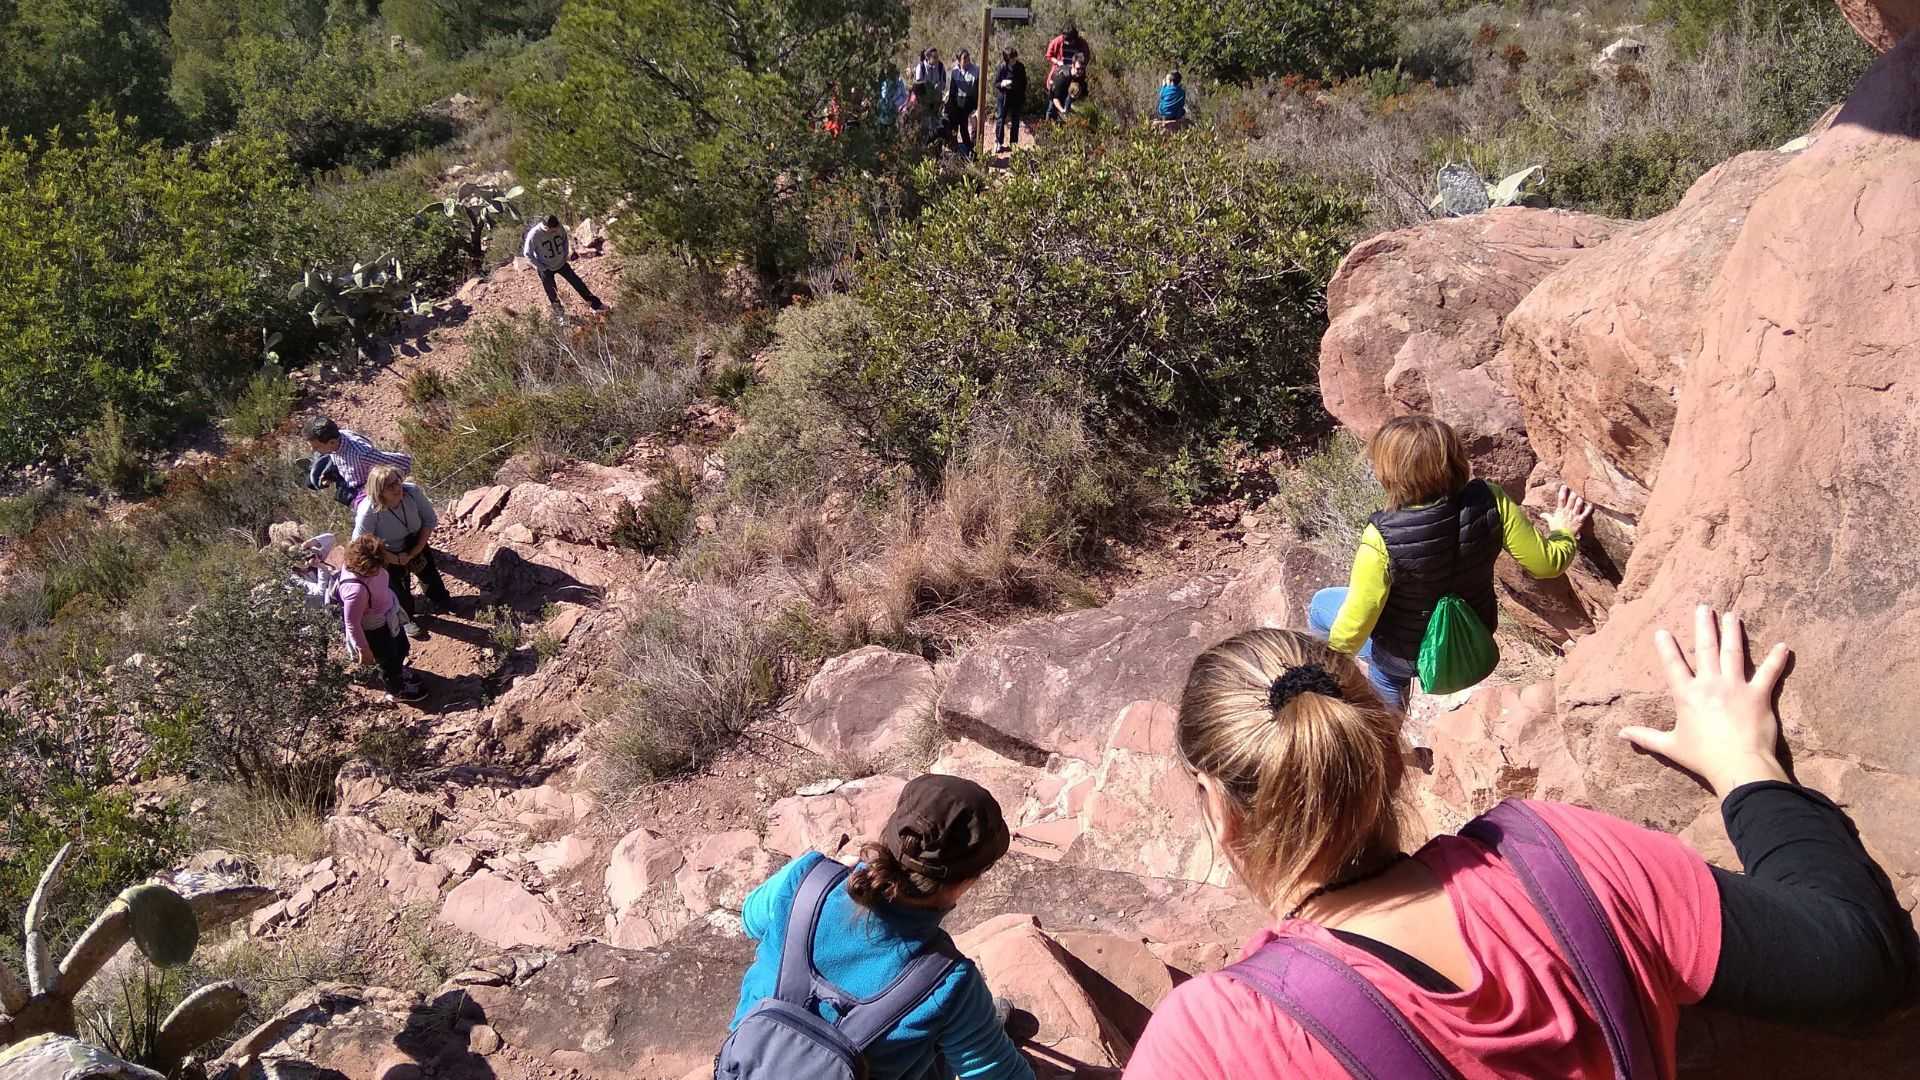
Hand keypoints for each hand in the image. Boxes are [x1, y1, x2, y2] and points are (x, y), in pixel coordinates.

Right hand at [1543, 485, 1591, 535]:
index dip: (1563, 492)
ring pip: (1579, 504)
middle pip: (1571, 500)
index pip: (1561, 499)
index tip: (1564, 486)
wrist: (1562, 538)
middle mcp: (1567, 512)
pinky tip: (1591, 504)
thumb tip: (1541, 514)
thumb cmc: (1556, 530)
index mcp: (1560, 511)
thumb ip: (1547, 516)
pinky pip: (1586, 513)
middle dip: (1573, 494)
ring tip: (1582, 496)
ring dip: (1580, 500)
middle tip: (1575, 491)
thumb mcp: (1550, 522)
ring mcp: (1574, 515)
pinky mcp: (1580, 520)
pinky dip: (1589, 508)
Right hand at [1619, 606, 1790, 796]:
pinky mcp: (1758, 695)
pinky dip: (1776, 659)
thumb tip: (1620, 734)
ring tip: (1732, 615)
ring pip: (1734, 653)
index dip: (1667, 647)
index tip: (1663, 631)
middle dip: (1704, 626)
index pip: (1674, 665)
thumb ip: (1645, 736)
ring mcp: (1735, 687)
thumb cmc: (1702, 757)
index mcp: (1687, 695)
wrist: (1738, 766)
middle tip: (1704, 607)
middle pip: (1706, 649)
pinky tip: (1783, 646)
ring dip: (1733, 632)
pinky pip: (1769, 673)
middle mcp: (1710, 684)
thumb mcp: (1670, 746)